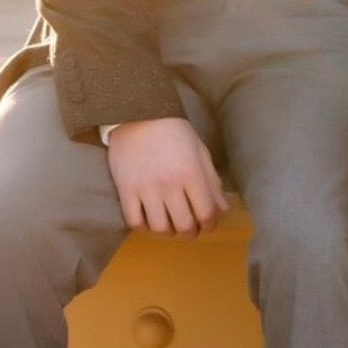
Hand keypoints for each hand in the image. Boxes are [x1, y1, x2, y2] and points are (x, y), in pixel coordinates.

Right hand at [107, 117, 230, 236]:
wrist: (138, 114)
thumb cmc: (174, 132)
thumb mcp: (200, 152)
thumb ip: (211, 182)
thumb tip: (222, 210)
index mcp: (191, 174)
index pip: (206, 214)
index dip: (209, 225)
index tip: (207, 225)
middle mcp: (169, 185)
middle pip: (184, 226)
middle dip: (190, 233)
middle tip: (189, 229)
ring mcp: (146, 189)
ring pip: (159, 228)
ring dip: (167, 232)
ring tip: (169, 225)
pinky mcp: (126, 190)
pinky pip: (134, 221)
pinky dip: (144, 227)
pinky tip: (149, 219)